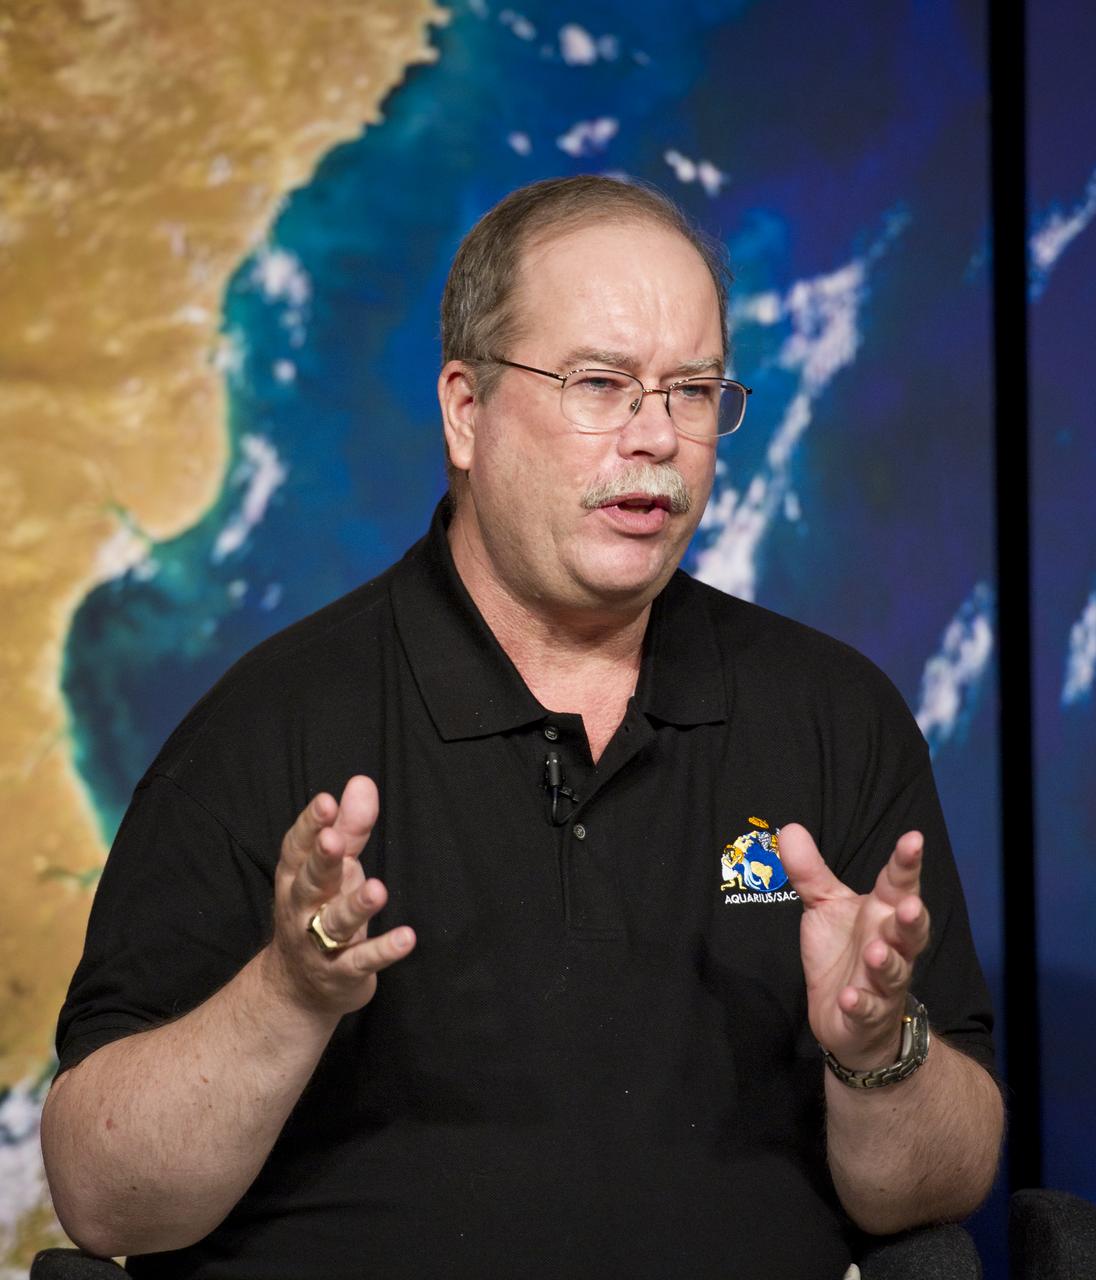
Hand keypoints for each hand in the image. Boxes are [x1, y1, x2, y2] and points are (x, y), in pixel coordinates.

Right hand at [264, 775, 415, 1017]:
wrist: (297, 988)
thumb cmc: (319, 910)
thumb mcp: (334, 867)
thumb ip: (350, 826)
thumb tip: (362, 781)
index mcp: (297, 877)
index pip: (298, 848)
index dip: (310, 824)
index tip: (326, 801)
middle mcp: (303, 908)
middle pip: (311, 881)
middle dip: (321, 861)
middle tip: (333, 840)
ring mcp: (319, 944)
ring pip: (335, 922)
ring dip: (355, 905)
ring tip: (377, 889)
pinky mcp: (342, 972)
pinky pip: (362, 960)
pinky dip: (384, 950)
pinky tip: (407, 937)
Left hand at [778, 824, 929, 1070]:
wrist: (848, 1019)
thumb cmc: (843, 953)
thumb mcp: (824, 907)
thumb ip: (811, 872)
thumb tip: (789, 829)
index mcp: (882, 914)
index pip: (898, 885)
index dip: (906, 864)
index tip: (913, 838)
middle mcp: (890, 947)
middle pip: (910, 932)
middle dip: (913, 920)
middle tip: (910, 906)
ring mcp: (881, 984)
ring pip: (893, 973)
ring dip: (886, 963)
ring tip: (875, 951)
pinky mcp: (865, 1016)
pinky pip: (866, 1011)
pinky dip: (860, 1005)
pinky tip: (849, 998)